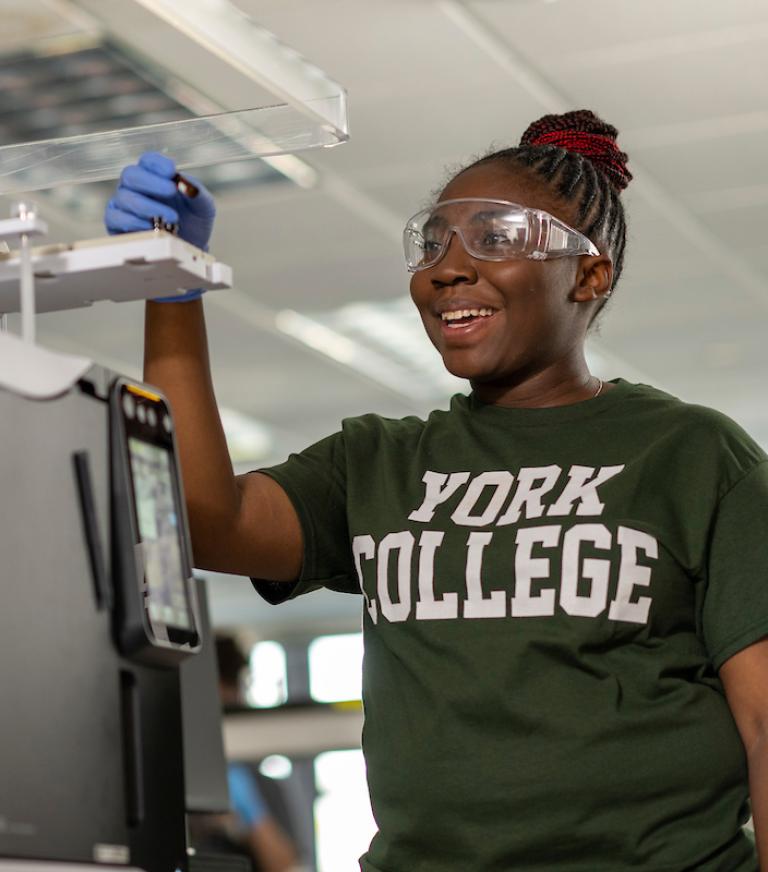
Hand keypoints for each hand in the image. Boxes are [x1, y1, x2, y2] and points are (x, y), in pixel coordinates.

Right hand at [105, 152, 215, 301]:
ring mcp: (124, 205)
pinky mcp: (117, 225)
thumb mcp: (204, 207)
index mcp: (155, 176)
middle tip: (171, 191)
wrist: (190, 249)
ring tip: (170, 218)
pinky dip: (134, 223)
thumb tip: (186, 185)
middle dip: (151, 182)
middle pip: (131, 175)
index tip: (171, 172)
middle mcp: (136, 188)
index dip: (157, 164)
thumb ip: (197, 193)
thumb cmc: (194, 223)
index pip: (148, 161)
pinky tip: (151, 227)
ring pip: (124, 197)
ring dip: (148, 206)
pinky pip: (116, 218)